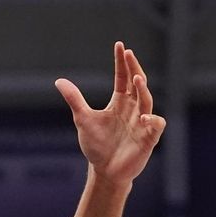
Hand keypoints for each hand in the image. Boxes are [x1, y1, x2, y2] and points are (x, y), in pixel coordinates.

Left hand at [55, 42, 165, 184]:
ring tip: (136, 78)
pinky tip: (145, 117)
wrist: (105, 171)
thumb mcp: (83, 119)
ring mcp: (142, 123)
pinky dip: (153, 120)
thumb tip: (59, 80)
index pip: (123, 77)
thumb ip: (75, 99)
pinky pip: (156, 125)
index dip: (122, 62)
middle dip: (134, 68)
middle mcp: (133, 109)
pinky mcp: (148, 138)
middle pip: (138, 84)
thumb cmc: (97, 145)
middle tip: (129, 54)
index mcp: (120, 102)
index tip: (120, 46)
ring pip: (147, 101)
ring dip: (143, 89)